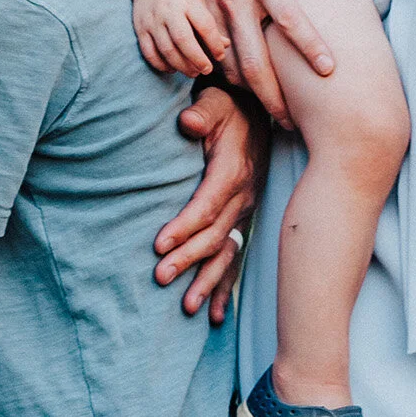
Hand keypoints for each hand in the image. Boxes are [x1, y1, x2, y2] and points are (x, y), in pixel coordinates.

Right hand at [132, 0, 229, 80]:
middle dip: (197, 59)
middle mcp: (169, 11)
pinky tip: (173, 69)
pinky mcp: (140, 29)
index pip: (204, 26)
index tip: (219, 55)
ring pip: (166, 49)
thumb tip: (225, 46)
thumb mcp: (198, 1)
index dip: (214, 44)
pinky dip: (161, 64)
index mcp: (188, 1)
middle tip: (207, 70)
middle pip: (183, 40)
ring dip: (182, 65)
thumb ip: (210, 24)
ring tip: (193, 72)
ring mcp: (152, 20)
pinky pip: (150, 52)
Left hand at [156, 84, 267, 322]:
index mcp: (232, 171)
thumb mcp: (215, 101)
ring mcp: (244, 212)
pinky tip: (212, 315)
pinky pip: (234, 258)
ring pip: (225, 253)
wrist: (257, 111)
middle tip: (159, 277)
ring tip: (187, 308)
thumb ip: (202, 113)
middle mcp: (242, 197)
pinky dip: (223, 287)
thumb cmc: (228, 106)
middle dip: (187, 259)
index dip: (184, 226)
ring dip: (206, 281)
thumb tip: (188, 121)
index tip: (158, 244)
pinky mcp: (242, 220)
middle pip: (214, 235)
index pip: (206, 205)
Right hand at [160, 0, 356, 123]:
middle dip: (274, 97)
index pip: (290, 18)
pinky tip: (244, 88)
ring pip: (229, 67)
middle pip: (255, 60)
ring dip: (249, 94)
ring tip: (272, 111)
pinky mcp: (193, 18)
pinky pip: (210, 57)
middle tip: (292, 120)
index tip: (328, 70)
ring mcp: (211, 11)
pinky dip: (226, 77)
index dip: (310, 46)